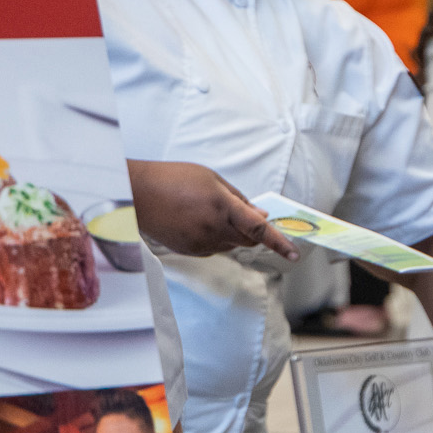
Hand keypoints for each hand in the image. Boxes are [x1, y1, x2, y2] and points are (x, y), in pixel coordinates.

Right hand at [124, 161, 298, 259]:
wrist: (138, 194)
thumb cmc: (173, 179)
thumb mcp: (212, 179)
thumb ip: (239, 199)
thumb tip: (260, 214)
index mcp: (222, 206)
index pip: (259, 228)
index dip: (279, 242)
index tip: (294, 253)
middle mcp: (213, 228)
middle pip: (248, 240)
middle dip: (254, 232)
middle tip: (244, 215)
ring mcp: (200, 243)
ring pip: (231, 244)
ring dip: (232, 233)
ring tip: (207, 210)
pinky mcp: (190, 251)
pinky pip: (213, 248)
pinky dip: (215, 237)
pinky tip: (196, 220)